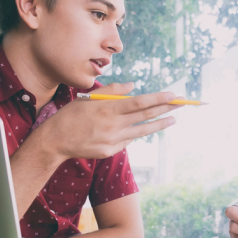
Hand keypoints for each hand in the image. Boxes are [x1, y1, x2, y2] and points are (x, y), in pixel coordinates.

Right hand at [38, 82, 181, 161]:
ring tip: (173, 119)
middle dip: (165, 109)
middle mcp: (113, 125)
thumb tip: (132, 86)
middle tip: (181, 104)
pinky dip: (133, 133)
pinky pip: (127, 140)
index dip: (158, 99)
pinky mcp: (110, 151)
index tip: (172, 95)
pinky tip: (138, 129)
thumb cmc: (72, 115)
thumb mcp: (89, 98)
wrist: (56, 140)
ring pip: (142, 131)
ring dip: (159, 124)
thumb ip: (112, 91)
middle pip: (145, 116)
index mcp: (108, 109)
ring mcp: (113, 141)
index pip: (139, 102)